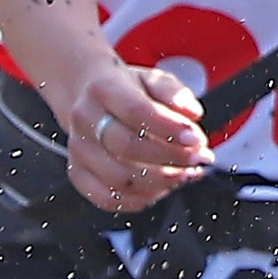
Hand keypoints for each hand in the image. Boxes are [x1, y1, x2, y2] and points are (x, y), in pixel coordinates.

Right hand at [58, 61, 212, 214]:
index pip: (137, 111)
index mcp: (104, 89)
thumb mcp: (155, 79)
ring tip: (187, 174)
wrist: (93, 100)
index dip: (170, 129)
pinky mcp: (78, 174)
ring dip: (161, 182)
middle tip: (199, 158)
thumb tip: (192, 113)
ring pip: (119, 178)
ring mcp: (78, 150)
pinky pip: (108, 199)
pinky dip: (140, 199)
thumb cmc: (130, 91)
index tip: (196, 138)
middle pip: (128, 148)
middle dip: (172, 158)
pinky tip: (162, 188)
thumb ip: (176, 93)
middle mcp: (85, 119)